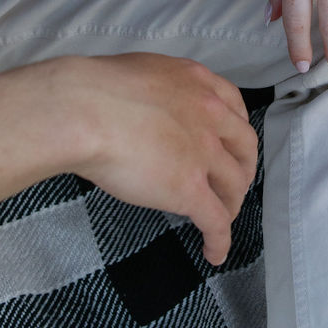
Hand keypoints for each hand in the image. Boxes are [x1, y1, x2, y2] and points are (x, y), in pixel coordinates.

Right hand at [77, 54, 258, 265]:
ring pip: (234, 184)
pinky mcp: (189, 189)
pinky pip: (214, 220)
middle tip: (234, 183)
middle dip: (243, 167)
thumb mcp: (139, 74)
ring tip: (222, 219)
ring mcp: (203, 153)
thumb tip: (144, 106)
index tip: (231, 144)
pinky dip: (219, 239)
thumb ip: (156, 91)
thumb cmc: (93, 90)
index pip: (234, 107)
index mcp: (196, 82)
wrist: (84, 110)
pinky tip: (214, 253)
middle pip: (244, 146)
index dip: (237, 130)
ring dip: (232, 204)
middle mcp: (209, 114)